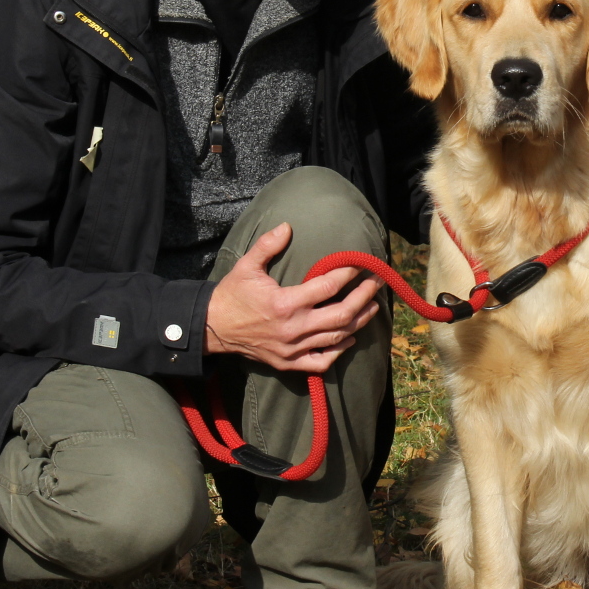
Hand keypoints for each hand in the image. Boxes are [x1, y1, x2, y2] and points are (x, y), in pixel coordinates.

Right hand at [204, 222, 384, 372]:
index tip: (360, 264)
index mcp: (285, 302)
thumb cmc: (232, 294)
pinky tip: (350, 338)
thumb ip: (268, 245)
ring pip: (337, 337)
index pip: (328, 286)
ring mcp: (293, 348)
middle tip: (376, 283)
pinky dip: (339, 351)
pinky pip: (322, 361)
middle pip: (342, 314)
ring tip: (373, 306)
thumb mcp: (247, 265)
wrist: (212, 328)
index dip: (348, 273)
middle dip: (364, 296)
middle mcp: (293, 328)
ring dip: (359, 321)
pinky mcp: (289, 363)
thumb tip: (287, 226)